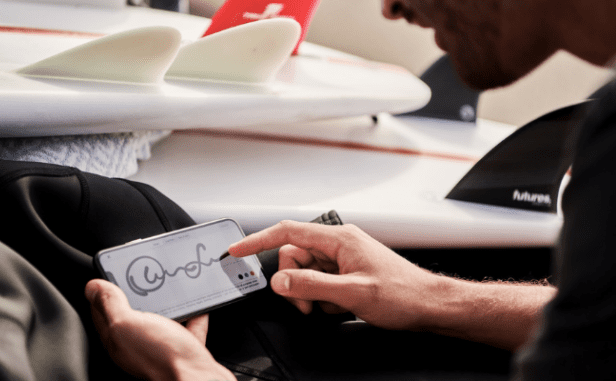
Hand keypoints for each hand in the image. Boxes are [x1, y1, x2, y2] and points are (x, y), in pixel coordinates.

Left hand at [85, 279, 235, 380]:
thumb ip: (111, 304)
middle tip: (138, 275)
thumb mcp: (127, 323)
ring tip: (166, 287)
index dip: (103, 290)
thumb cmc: (162, 357)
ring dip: (164, 303)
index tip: (110, 272)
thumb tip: (93, 287)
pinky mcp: (184, 348)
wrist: (197, 377)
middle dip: (134, 294)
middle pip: (131, 314)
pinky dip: (192, 316)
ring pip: (160, 320)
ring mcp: (161, 346)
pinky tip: (196, 306)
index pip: (102, 311)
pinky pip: (188, 327)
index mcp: (118, 338)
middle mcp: (138, 344)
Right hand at [228, 221, 444, 330]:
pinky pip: (319, 283)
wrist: (429, 305)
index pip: (288, 233)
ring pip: (305, 273)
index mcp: (339, 239)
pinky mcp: (346, 273)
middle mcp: (339, 244)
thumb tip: (280, 280)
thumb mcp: (352, 293)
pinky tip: (341, 306)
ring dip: (309, 294)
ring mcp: (342, 259)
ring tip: (330, 307)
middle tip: (306, 305)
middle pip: (294, 258)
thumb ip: (311, 285)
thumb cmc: (403, 293)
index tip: (237, 250)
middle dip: (293, 283)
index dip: (258, 240)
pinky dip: (322, 298)